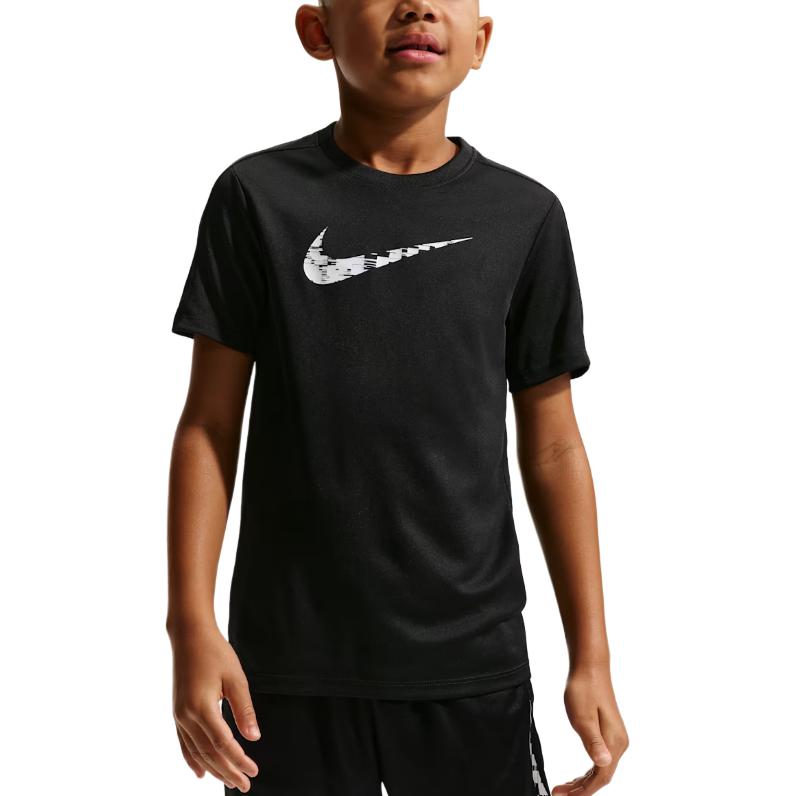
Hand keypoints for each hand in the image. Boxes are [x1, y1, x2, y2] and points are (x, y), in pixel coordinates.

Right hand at [168, 622, 261, 791]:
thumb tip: (254, 737)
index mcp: (202, 707)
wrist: (189, 636)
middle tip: (245, 784)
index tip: (253, 771)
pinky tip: (201, 772)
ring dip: (214, 769)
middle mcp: (186, 716)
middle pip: (209, 753)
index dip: (239, 760)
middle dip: (228, 771)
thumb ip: (244, 709)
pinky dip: (193, 760)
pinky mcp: (177, 712)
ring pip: (196, 752)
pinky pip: (184, 744)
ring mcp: (179, 716)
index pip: (223, 744)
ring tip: (230, 781)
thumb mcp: (235, 678)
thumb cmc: (215, 652)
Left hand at [551, 663, 628, 793]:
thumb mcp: (582, 717)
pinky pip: (599, 759)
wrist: (589, 668)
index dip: (584, 791)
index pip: (602, 777)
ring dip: (583, 781)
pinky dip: (588, 771)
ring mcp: (615, 738)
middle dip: (582, 789)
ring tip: (564, 788)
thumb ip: (592, 741)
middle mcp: (619, 743)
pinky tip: (577, 775)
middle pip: (601, 776)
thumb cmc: (584, 689)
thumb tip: (603, 763)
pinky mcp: (608, 732)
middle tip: (559, 793)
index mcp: (614, 742)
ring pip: (600, 769)